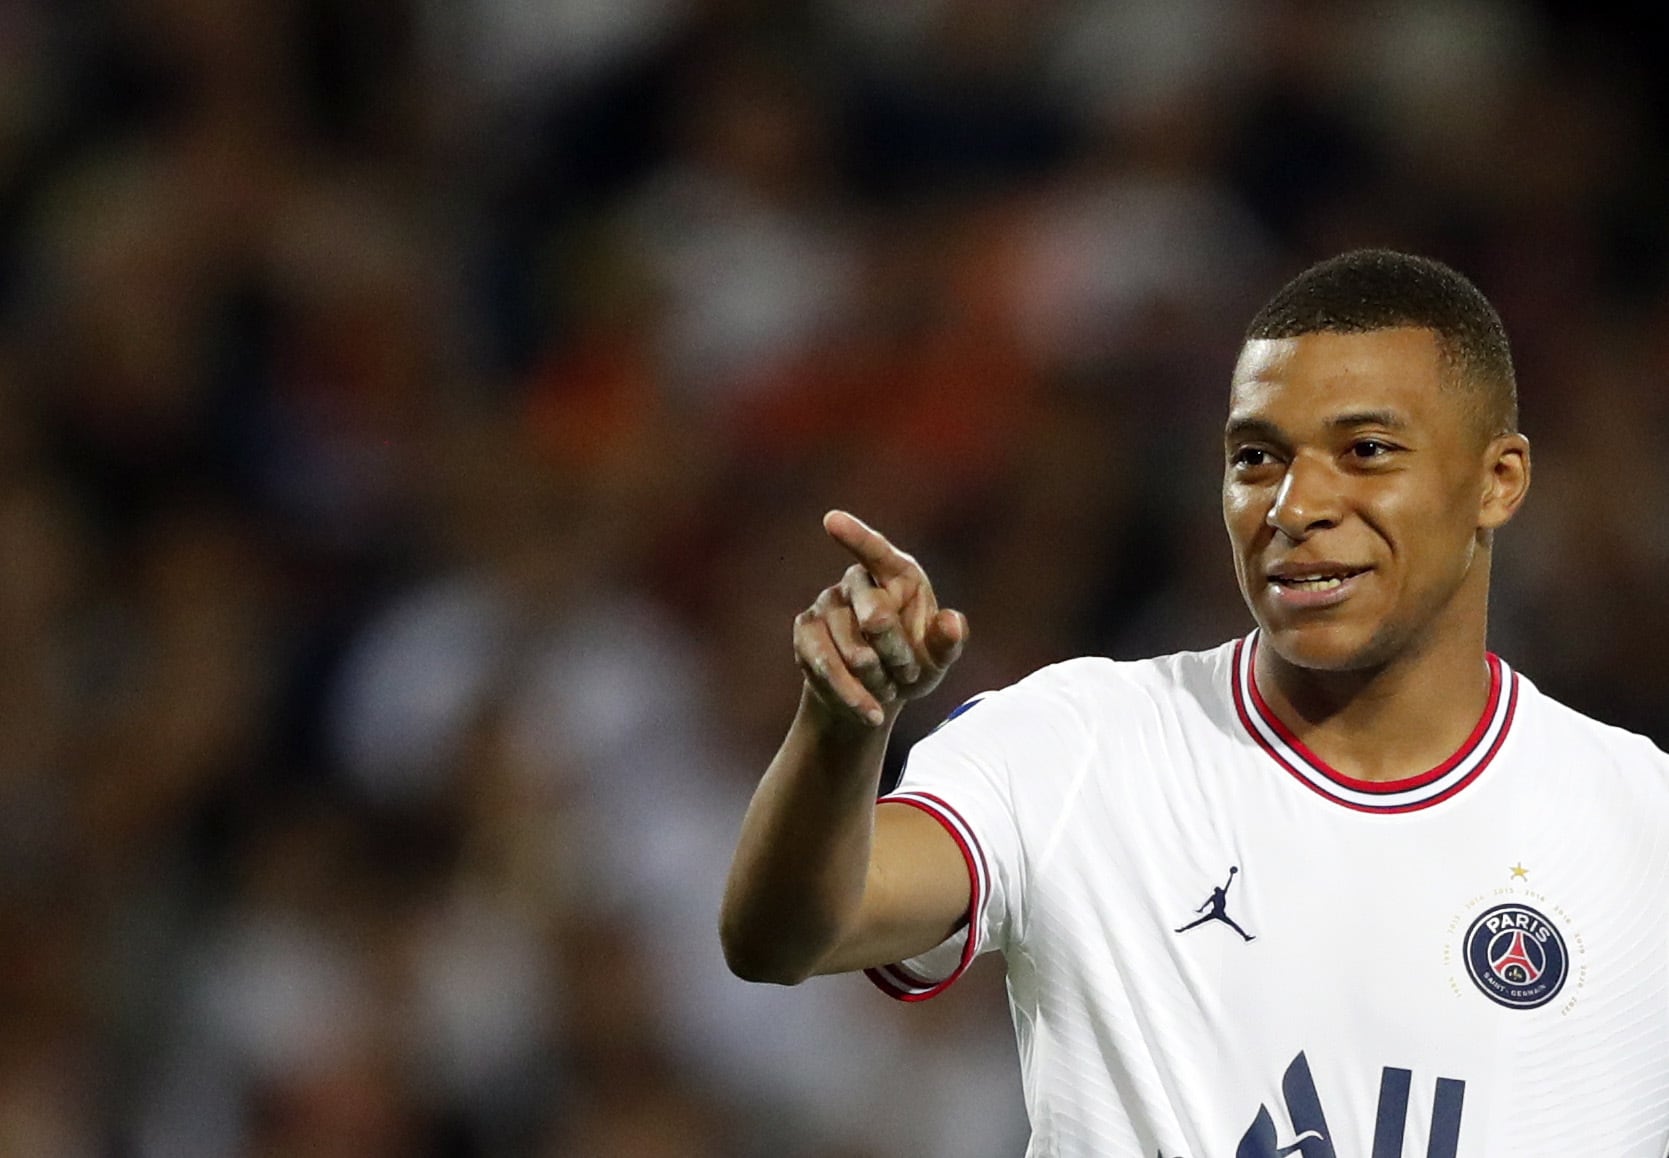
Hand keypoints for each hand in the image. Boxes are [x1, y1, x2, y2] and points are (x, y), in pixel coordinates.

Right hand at [793, 511, 967, 728]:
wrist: (872, 696)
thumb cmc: (911, 664)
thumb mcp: (937, 659)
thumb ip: (947, 642)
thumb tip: (953, 622)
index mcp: (896, 573)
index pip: (875, 550)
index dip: (854, 535)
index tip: (830, 520)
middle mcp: (856, 581)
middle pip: (875, 615)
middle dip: (897, 654)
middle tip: (907, 673)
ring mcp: (825, 604)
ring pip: (851, 649)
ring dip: (876, 679)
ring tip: (889, 692)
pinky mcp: (805, 632)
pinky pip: (824, 664)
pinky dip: (850, 693)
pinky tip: (868, 709)